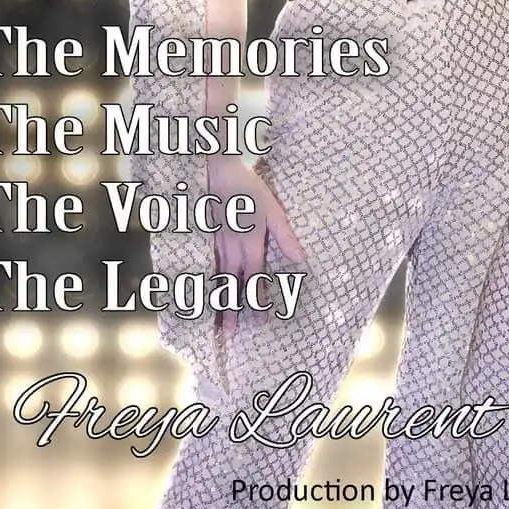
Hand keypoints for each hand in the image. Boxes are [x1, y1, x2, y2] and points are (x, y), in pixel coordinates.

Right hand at [207, 152, 305, 336]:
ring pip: (218, 280)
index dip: (258, 300)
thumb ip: (285, 236)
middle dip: (233, 310)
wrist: (218, 173)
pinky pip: (208, 269)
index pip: (254, 278)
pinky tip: (207, 295)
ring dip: (219, 303)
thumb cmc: (249, 189)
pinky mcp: (207, 240)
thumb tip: (301, 259)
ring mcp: (216, 246)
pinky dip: (208, 286)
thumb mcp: (273, 209)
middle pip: (233, 285)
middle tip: (232, 335)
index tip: (261, 322)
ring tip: (218, 324)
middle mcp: (231, 249)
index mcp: (249, 243)